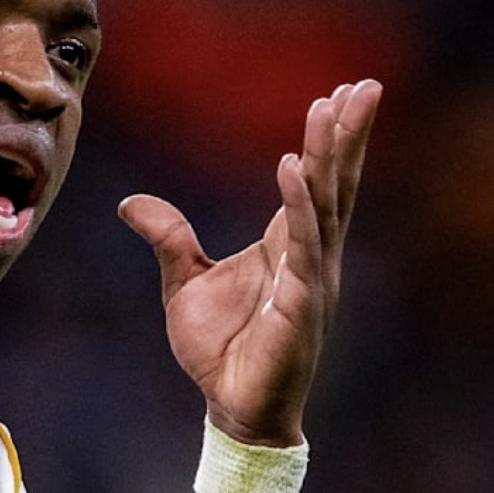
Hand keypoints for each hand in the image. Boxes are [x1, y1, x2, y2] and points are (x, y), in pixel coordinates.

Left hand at [119, 79, 381, 446]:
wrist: (231, 406)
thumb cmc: (220, 347)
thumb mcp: (184, 280)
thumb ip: (167, 237)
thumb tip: (129, 202)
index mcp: (285, 246)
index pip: (314, 183)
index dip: (327, 142)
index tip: (338, 95)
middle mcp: (308, 256)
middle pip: (332, 184)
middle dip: (346, 134)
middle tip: (364, 86)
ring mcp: (310, 280)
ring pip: (323, 206)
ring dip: (327, 156)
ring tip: (331, 110)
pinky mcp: (299, 307)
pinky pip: (302, 248)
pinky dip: (297, 207)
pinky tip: (292, 170)